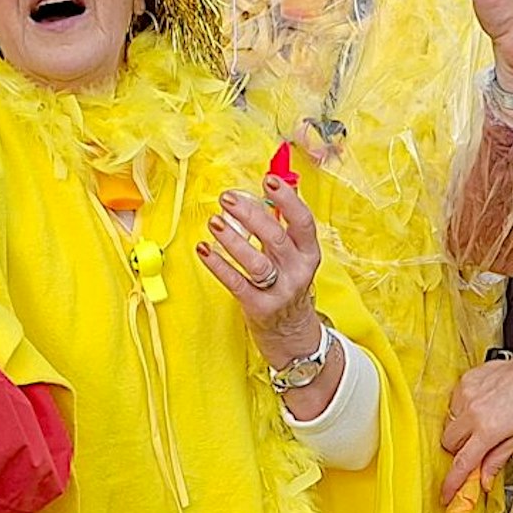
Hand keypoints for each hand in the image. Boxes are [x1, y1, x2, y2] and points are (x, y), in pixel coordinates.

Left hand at [197, 176, 323, 369]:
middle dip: (250, 214)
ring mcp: (280, 292)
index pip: (303, 222)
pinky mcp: (259, 308)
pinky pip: (236, 283)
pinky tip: (204, 249)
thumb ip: (281, 227)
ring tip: (214, 222)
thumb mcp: (294, 257)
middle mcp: (298, 272)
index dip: (287, 199)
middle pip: (276, 238)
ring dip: (233, 240)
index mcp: (309, 253)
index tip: (268, 179)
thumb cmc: (287, 284)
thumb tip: (264, 191)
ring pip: (256, 262)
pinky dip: (219, 265)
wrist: (292, 333)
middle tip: (227, 198)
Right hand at [441, 352, 512, 502]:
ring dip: (460, 428)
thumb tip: (484, 480)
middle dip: (458, 450)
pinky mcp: (465, 379)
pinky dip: (462, 408)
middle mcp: (473, 411)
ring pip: (449, 421)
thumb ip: (497, 459)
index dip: (452, 481)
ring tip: (482, 421)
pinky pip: (453, 401)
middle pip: (448, 442)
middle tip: (475, 447)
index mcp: (489, 429)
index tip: (445, 493)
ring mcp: (467, 392)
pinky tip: (481, 405)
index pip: (462, 462)